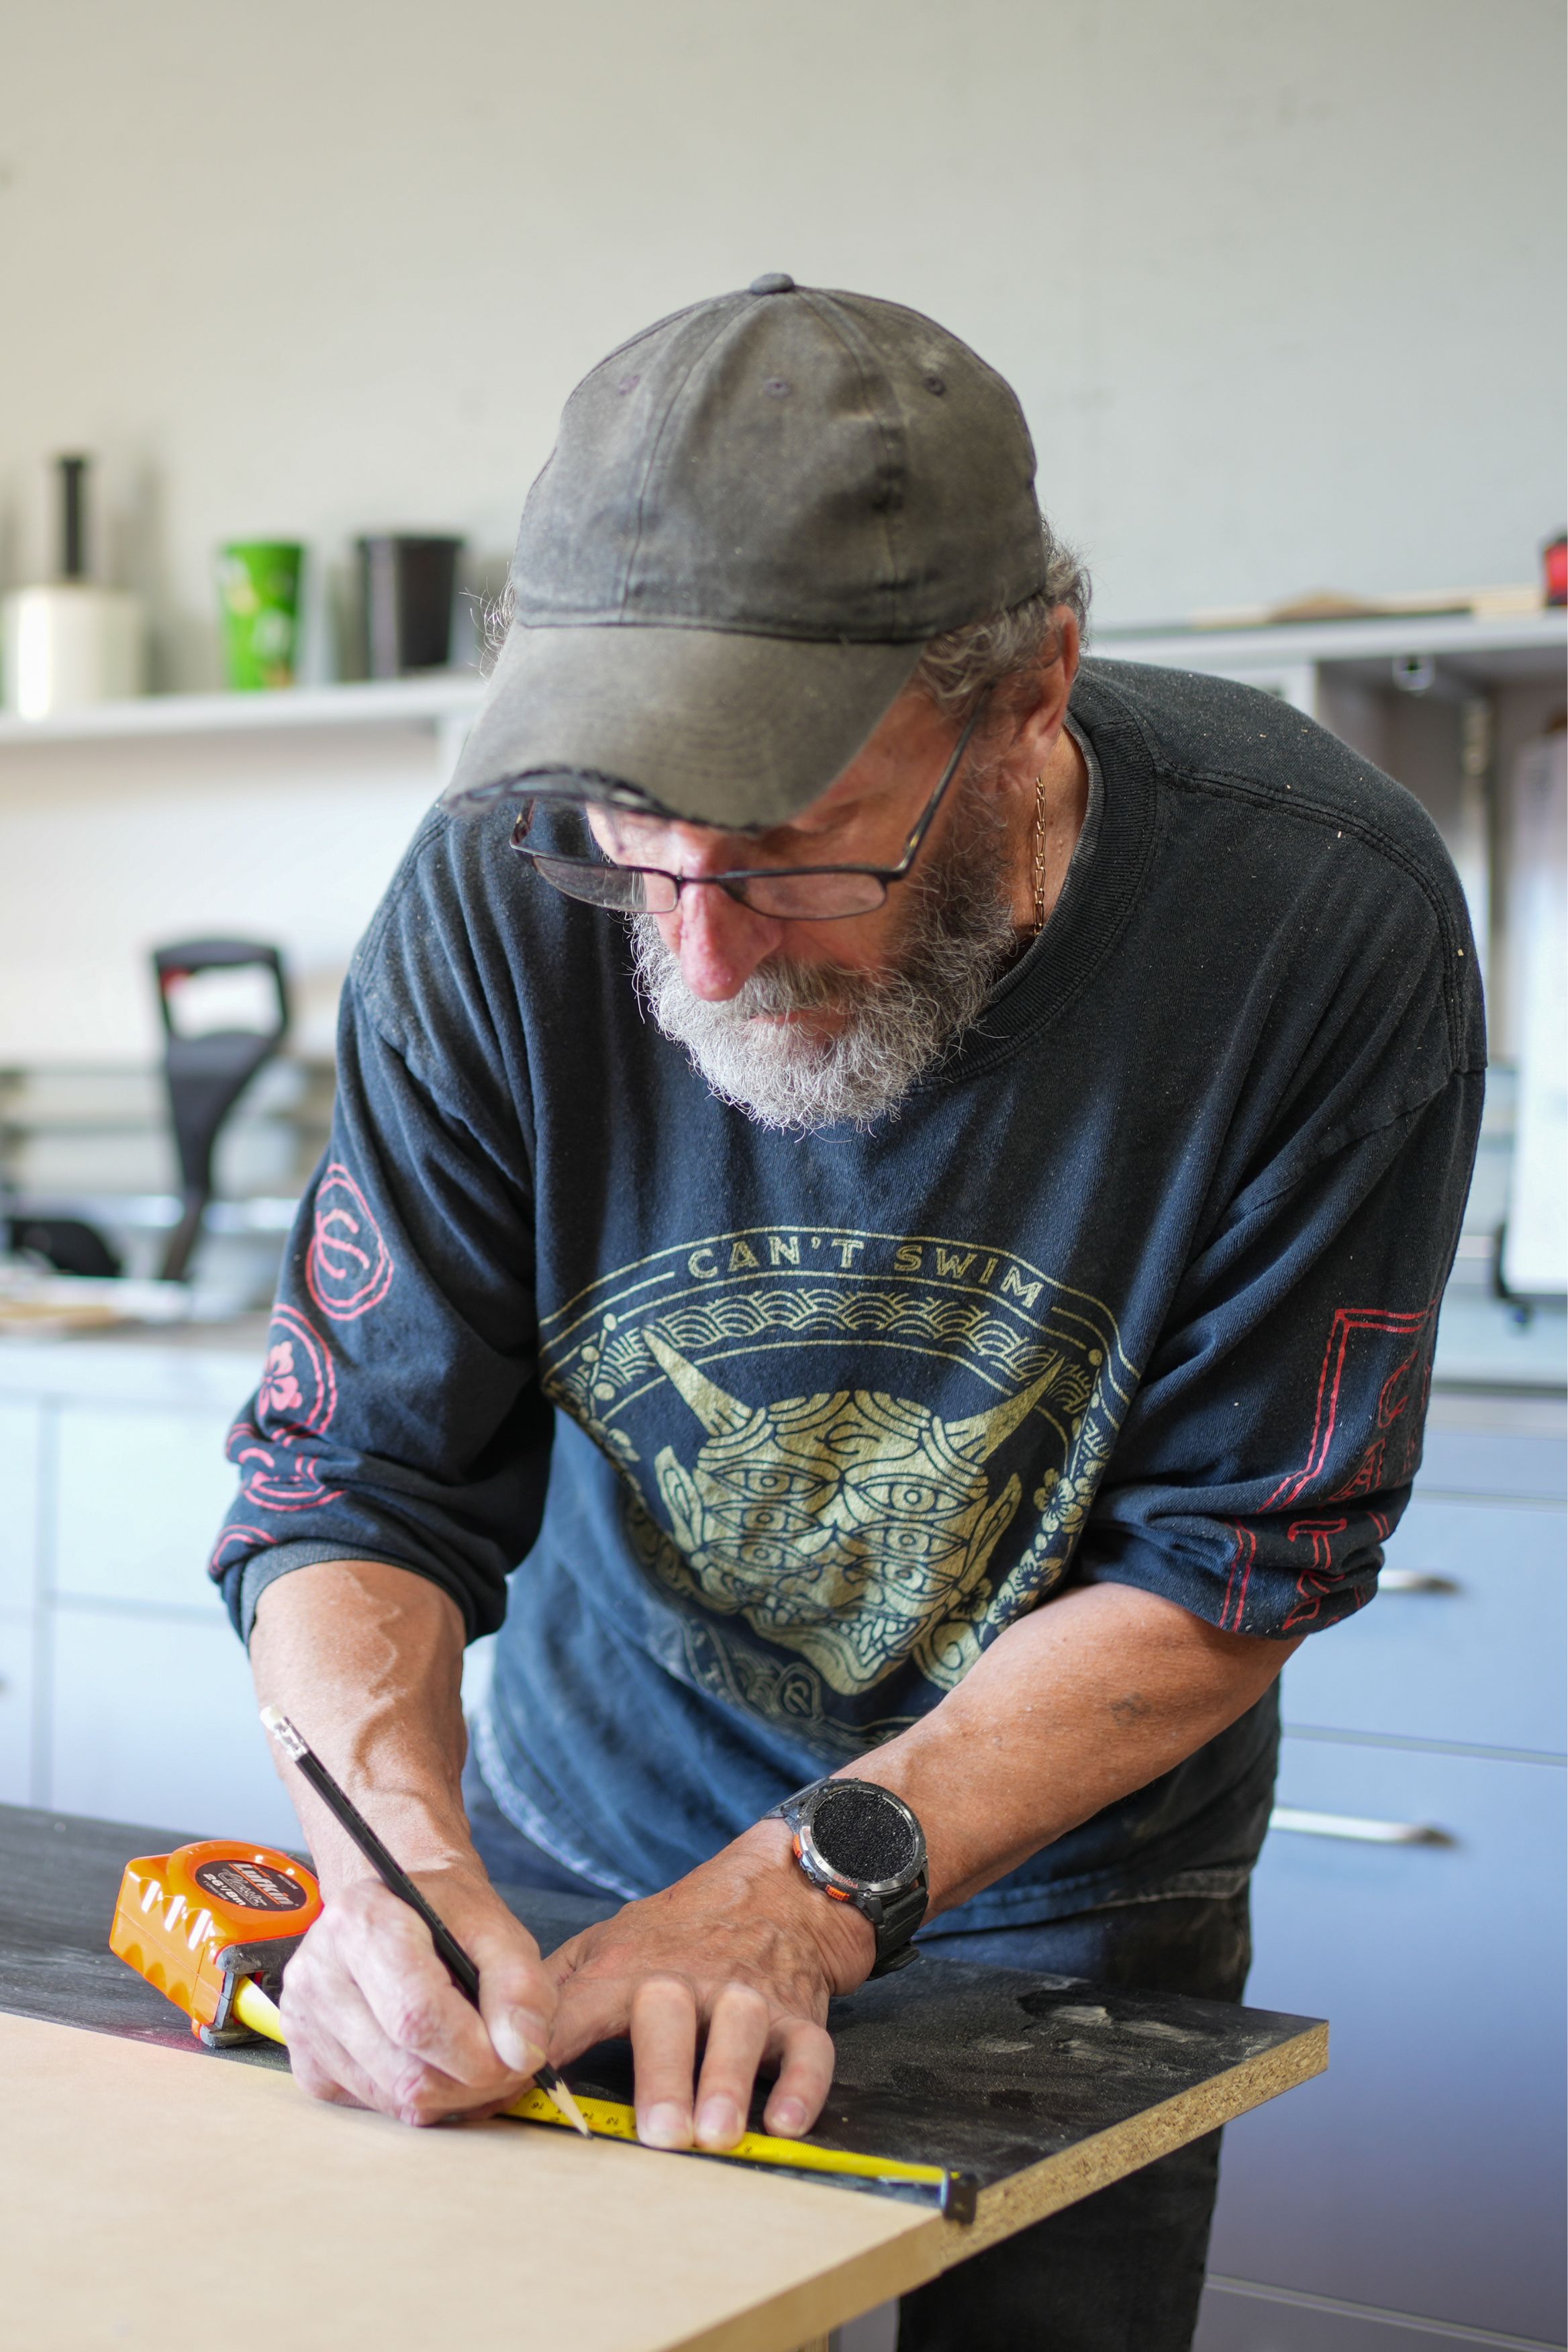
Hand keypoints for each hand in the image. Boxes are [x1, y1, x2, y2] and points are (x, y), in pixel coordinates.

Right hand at [279, 1866, 557, 2126]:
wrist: (400, 1908)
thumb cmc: (448, 1914)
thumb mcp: (497, 1925)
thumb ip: (520, 1984)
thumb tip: (522, 2052)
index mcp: (361, 1921)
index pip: (417, 2015)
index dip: (477, 2051)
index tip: (519, 2053)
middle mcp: (317, 1973)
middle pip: (407, 2071)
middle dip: (474, 2081)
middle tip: (509, 2063)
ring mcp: (304, 2022)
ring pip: (394, 2099)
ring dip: (452, 2095)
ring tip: (478, 2058)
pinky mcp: (306, 2062)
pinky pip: (377, 2107)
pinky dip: (420, 2099)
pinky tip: (437, 2061)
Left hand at [546, 1820, 874, 2152]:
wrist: (776, 1889)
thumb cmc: (676, 1933)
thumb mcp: (605, 1944)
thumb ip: (555, 1994)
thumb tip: (490, 2050)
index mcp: (625, 1970)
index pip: (576, 2009)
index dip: (547, 2046)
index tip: (525, 2089)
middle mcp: (685, 1980)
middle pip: (668, 2018)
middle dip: (663, 2076)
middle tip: (659, 2134)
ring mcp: (746, 1996)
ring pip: (739, 2031)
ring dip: (728, 2081)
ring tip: (716, 2133)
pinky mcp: (797, 2015)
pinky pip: (809, 2051)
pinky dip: (803, 2087)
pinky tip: (787, 2123)